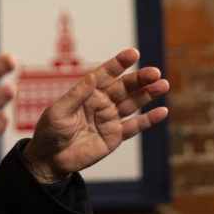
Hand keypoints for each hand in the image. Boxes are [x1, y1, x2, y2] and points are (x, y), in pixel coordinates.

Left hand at [20, 48, 168, 183]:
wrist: (50, 159)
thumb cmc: (50, 131)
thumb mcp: (59, 111)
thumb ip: (77, 95)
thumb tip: (92, 76)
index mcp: (88, 92)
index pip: (106, 74)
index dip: (119, 63)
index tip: (133, 53)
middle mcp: (101, 102)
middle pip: (124, 87)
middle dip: (140, 79)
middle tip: (155, 72)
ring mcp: (109, 118)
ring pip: (133, 103)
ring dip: (148, 94)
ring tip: (163, 85)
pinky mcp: (115, 136)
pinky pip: (134, 126)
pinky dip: (148, 120)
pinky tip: (162, 111)